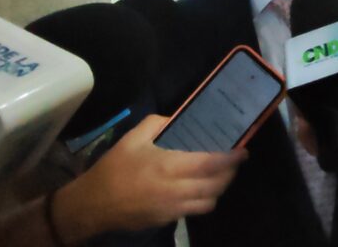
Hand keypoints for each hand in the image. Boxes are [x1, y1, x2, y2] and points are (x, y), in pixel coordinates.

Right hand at [53, 114, 246, 241]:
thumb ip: (157, 123)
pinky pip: (196, 210)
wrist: (94, 204)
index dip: (231, 159)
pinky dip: (205, 199)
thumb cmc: (114, 169)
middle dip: (230, 173)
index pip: (211, 164)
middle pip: (216, 185)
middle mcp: (177, 190)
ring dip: (219, 188)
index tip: (243, 151)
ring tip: (220, 175)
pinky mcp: (169, 219)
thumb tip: (175, 119)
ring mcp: (174, 208)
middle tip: (234, 161)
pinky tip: (200, 188)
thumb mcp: (132, 138)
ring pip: (210, 201)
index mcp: (170, 166)